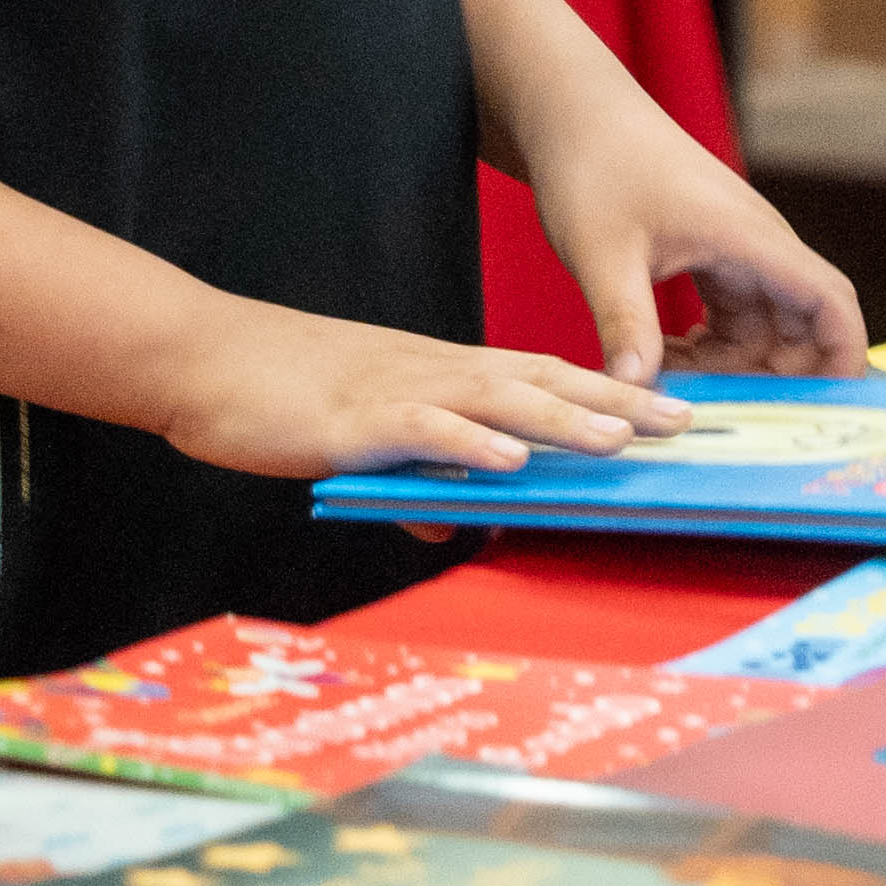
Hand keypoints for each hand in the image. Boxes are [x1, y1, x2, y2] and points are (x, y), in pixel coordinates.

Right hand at [157, 303, 685, 481]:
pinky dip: (470, 444)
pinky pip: (423, 430)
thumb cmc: (277, 395)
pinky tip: (511, 460)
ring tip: (622, 438)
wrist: (201, 358)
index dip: (609, 391)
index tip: (671, 408)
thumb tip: (446, 526)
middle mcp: (432, 371)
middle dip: (616, 402)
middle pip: (540, 380)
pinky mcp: (353, 419)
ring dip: (563, 419)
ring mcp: (396, 389)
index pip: (540, 376)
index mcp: (439, 372)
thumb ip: (412, 480)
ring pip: (496, 399)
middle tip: (685, 422)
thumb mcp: (360, 440)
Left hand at [525, 109, 871, 387]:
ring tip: (670, 385)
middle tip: (724, 416)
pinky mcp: (706, 251)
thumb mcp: (603, 254)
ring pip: (758, 325)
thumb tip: (635, 395)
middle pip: (800, 324)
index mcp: (749, 237)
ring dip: (729, 364)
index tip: (830, 407)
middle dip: (773, 376)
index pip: (830, 301)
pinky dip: (706, 344)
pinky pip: (728, 312)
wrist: (568, 110)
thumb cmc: (592, 164)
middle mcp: (753, 242)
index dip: (843, 356)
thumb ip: (625, 324)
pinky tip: (661, 359)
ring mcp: (732, 246)